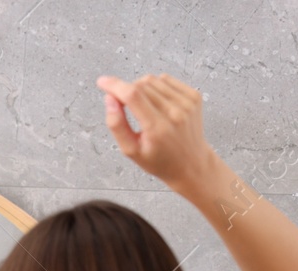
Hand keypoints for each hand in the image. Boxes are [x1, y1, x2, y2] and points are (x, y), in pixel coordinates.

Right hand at [96, 73, 216, 193]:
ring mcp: (187, 103)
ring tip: (145, 108)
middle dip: (128, 91)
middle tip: (128, 108)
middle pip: (141, 85)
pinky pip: (167, 80)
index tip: (103, 82)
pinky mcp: (194, 96)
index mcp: (157, 128)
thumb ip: (117, 125)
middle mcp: (175, 113)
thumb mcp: (131, 151)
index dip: (114, 85)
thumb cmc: (160, 160)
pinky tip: (158, 103)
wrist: (191, 163)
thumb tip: (110, 99)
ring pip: (153, 80)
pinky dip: (157, 86)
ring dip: (142, 88)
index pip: (132, 95)